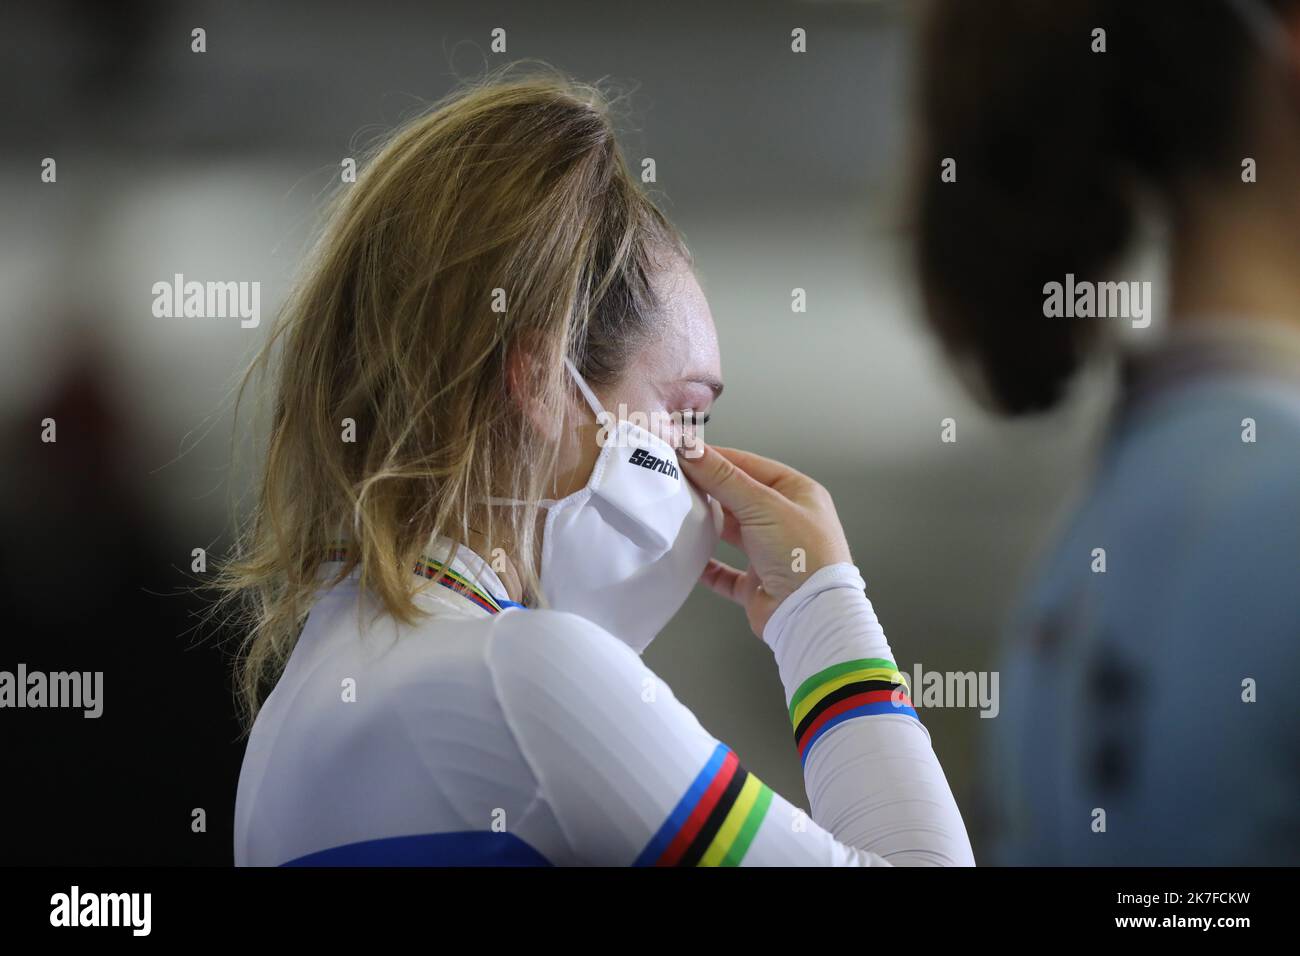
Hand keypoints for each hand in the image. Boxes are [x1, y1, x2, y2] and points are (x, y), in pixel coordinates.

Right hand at [680, 443, 852, 638]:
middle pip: (738, 497)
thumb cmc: (803, 556)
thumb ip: (724, 478)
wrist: (810, 615)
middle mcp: (786, 521)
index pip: (750, 466)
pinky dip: (707, 564)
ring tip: (679, 513)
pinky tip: (690, 556)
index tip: (684, 453)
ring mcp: (771, 553)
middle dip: (709, 490)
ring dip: (707, 525)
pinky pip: (725, 570)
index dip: (716, 459)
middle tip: (675, 480)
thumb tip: (692, 450)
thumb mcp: (763, 506)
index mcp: (797, 494)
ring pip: (731, 532)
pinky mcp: (756, 583)